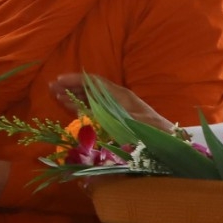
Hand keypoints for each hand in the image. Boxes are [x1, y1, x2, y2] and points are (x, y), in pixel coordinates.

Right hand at [48, 72, 169, 129]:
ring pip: (91, 97)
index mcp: (121, 96)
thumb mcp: (131, 126)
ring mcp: (117, 108)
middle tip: (52, 87)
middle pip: (91, 88)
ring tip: (56, 95)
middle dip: (71, 86)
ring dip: (74, 95)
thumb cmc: (153, 133)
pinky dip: (81, 106)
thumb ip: (109, 120)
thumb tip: (88, 117)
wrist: (171, 143)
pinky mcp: (117, 118)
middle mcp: (118, 99)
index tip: (58, 80)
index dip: (75, 80)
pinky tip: (71, 108)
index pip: (94, 82)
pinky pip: (95, 108)